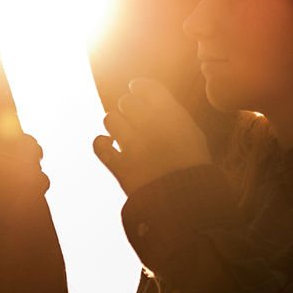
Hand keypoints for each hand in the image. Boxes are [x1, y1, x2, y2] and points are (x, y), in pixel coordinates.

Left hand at [93, 78, 211, 194]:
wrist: (189, 205)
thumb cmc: (193, 168)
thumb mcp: (193, 136)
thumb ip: (173, 116)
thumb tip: (153, 100)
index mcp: (174, 118)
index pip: (147, 88)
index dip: (139, 88)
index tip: (135, 91)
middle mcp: (153, 128)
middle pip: (126, 102)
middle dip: (128, 110)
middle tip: (134, 121)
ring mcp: (135, 147)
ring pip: (110, 119)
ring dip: (115, 126)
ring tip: (123, 135)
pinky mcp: (121, 167)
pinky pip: (98, 144)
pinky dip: (101, 143)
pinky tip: (109, 145)